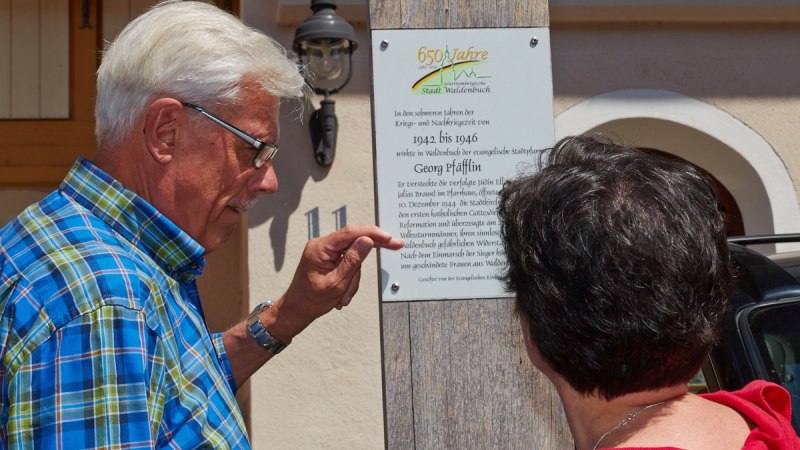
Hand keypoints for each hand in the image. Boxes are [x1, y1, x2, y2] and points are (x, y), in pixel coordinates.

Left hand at [265, 225, 402, 341]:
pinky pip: (347, 263)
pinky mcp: (328, 258)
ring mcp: (324, 251)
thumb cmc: (311, 300)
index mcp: (320, 248)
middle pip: (354, 241)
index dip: (373, 233)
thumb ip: (353, 261)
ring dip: (354, 278)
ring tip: (344, 297)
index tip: (390, 238)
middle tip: (396, 246)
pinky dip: (350, 279)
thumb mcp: (336, 283)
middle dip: (369, 254)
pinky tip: (342, 294)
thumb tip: (367, 241)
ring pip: (353, 257)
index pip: (351, 233)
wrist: (296, 310)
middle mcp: (322, 245)